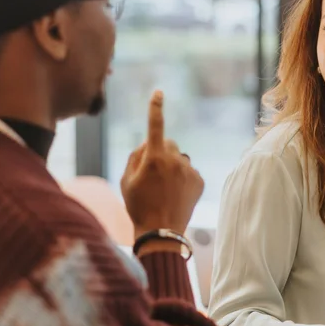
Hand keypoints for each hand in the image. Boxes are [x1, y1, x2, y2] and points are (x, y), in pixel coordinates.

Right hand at [120, 90, 203, 239]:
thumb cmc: (138, 206)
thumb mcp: (125, 180)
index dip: (155, 108)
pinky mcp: (199, 181)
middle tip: (151, 174)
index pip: (155, 126)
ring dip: (172, 166)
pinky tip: (175, 195)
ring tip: (164, 189)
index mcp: (153, 158)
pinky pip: (188, 171)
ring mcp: (188, 170)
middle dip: (160, 152)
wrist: (161, 232)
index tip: (159, 93)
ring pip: (178, 159)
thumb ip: (135, 156)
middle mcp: (174, 160)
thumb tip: (148, 144)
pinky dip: (182, 179)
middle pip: (167, 144)